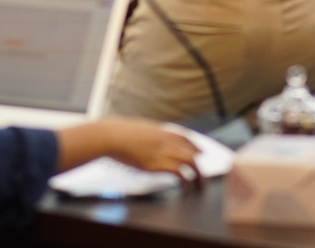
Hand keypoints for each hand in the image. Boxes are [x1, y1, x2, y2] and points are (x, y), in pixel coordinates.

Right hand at [57, 118, 201, 183]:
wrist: (110, 136)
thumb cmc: (117, 132)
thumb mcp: (137, 128)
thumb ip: (147, 133)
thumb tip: (147, 136)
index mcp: (161, 130)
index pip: (185, 137)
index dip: (196, 145)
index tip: (201, 152)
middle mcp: (165, 140)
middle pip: (191, 150)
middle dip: (200, 162)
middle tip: (204, 172)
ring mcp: (162, 151)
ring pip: (189, 161)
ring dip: (198, 173)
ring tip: (200, 184)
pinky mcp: (157, 164)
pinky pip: (178, 172)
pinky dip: (185, 179)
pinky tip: (186, 186)